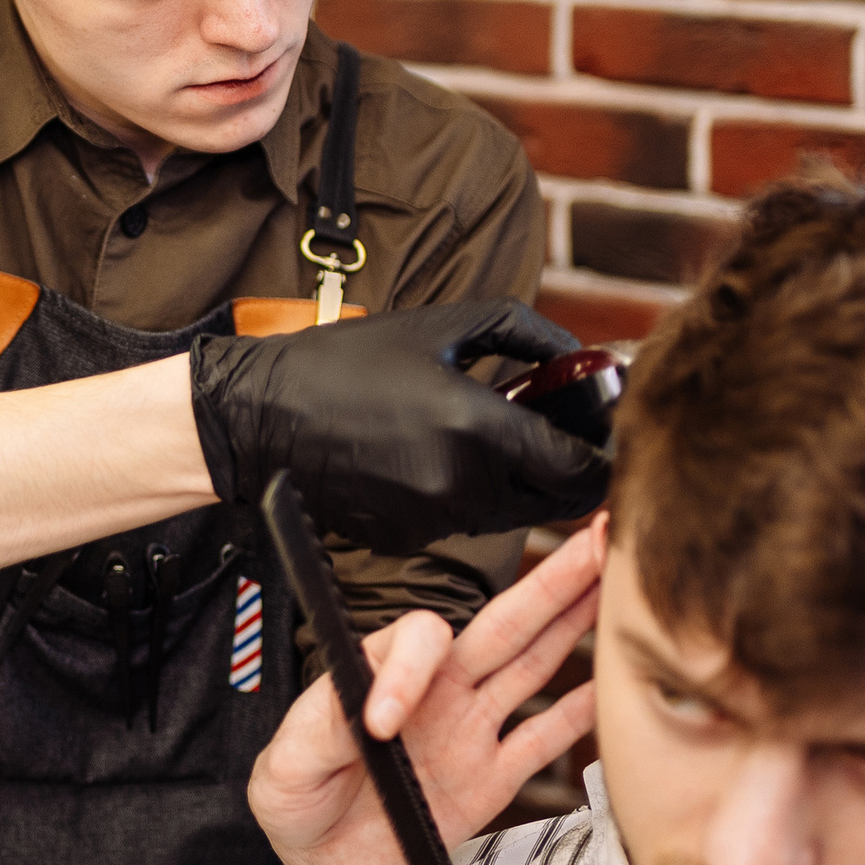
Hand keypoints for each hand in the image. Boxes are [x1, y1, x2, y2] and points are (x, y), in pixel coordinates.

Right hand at [186, 302, 609, 552]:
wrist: (261, 417)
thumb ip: (526, 332)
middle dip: (566, 471)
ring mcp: (433, 519)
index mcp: (478, 426)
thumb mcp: (441, 325)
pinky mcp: (407, 538)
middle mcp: (463, 484)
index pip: (579, 467)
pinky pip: (462, 520)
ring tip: (490, 434)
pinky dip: (467, 494)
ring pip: (511, 513)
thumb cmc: (346, 363)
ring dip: (517, 482)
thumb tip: (578, 354)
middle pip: (554, 501)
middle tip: (561, 435)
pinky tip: (434, 456)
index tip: (602, 434)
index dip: (602, 455)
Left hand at [248, 526, 602, 864]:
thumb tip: (371, 714)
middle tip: (598, 539)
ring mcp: (469, 731)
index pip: (421, 640)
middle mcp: (438, 692)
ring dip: (576, 626)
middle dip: (553, 582)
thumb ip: (323, 729)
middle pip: (505, 625)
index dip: (410, 669)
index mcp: (384, 672)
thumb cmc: (294, 794)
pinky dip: (580, 714)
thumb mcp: (288, 762)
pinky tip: (614, 683)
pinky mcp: (489, 781)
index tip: (380, 724)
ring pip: (534, 667)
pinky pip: (542, 741)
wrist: (313, 856)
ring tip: (619, 585)